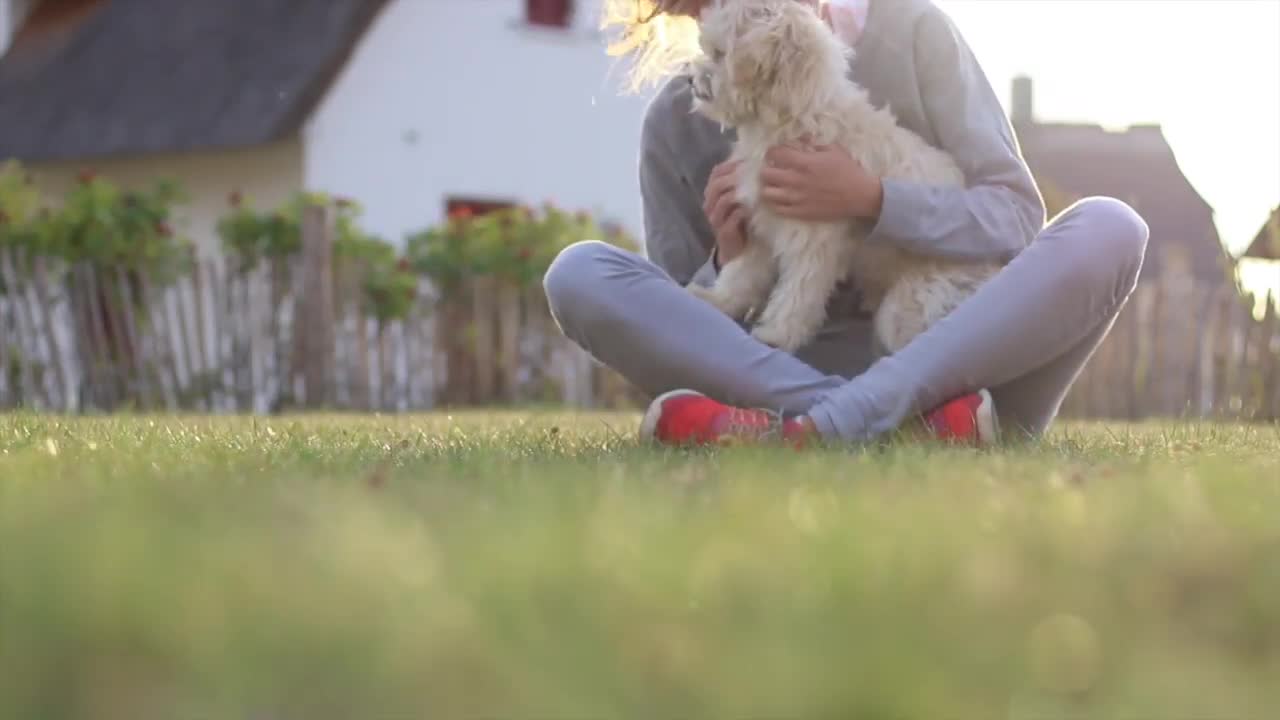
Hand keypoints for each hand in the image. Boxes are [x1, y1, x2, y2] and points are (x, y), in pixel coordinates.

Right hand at [703, 159, 748, 264]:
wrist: (737, 250)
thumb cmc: (741, 221)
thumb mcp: (741, 200)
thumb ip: (743, 184)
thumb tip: (757, 164)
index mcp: (713, 193)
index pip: (716, 173)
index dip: (731, 165)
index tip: (749, 162)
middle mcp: (710, 205)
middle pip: (717, 185)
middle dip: (735, 177)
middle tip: (753, 174)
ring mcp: (716, 219)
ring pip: (724, 200)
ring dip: (741, 193)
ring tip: (756, 189)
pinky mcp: (724, 232)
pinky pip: (733, 217)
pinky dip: (744, 210)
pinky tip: (755, 207)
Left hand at [761, 143, 883, 221]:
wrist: (860, 195)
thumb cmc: (848, 170)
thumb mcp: (833, 149)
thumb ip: (814, 144)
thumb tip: (801, 139)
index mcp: (804, 162)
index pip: (775, 154)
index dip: (772, 152)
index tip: (775, 153)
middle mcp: (796, 180)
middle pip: (766, 174)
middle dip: (767, 169)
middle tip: (774, 169)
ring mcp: (796, 198)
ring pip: (767, 193)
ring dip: (769, 187)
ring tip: (776, 185)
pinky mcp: (799, 212)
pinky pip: (777, 209)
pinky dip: (775, 203)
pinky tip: (781, 199)